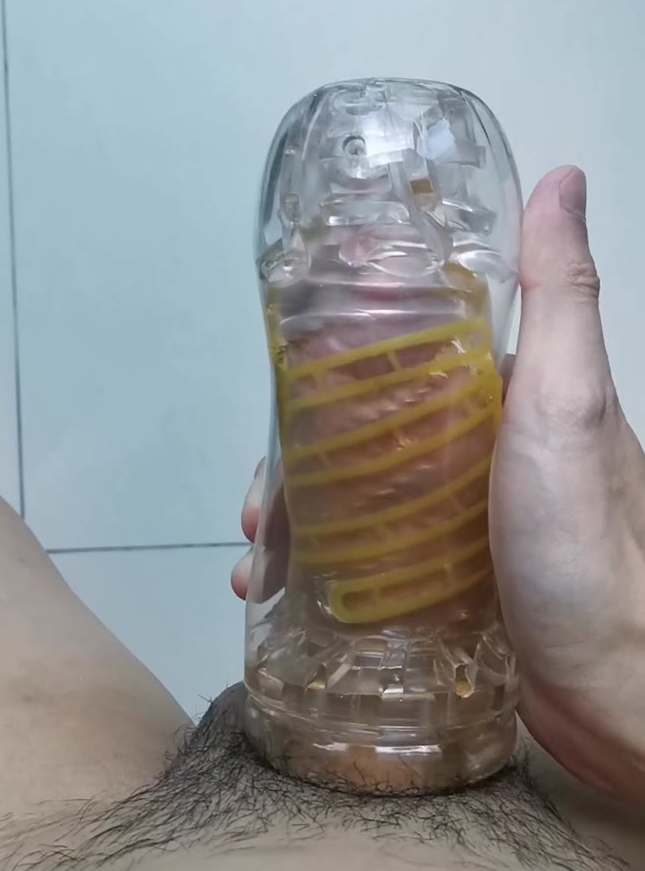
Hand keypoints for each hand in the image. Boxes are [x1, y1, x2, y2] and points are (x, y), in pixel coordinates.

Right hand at [233, 167, 644, 803]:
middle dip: (297, 461)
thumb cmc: (588, 544)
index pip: (399, 359)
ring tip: (260, 558)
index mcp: (501, 398)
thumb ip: (561, 295)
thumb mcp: (567, 403)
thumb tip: (560, 178)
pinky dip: (313, 574)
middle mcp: (476, 452)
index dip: (331, 367)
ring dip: (293, 522)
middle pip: (359, 435)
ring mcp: (456, 522)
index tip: (279, 385)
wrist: (615, 692)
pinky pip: (361, 564)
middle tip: (260, 505)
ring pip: (351, 501)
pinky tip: (278, 592)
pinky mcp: (443, 585)